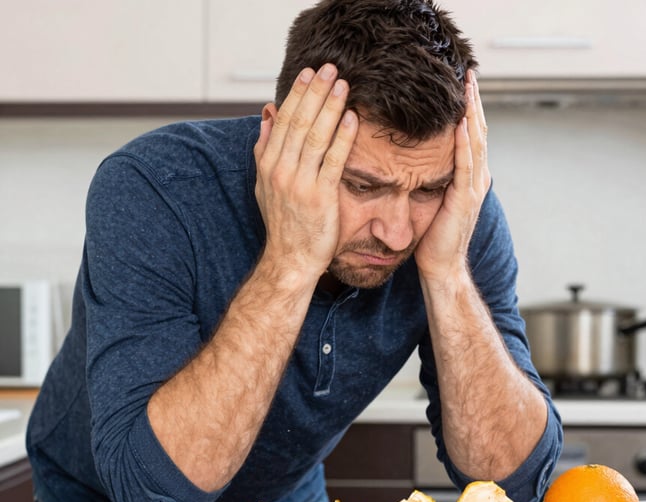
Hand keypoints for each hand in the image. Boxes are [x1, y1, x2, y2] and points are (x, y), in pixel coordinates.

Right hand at [254, 63, 358, 281]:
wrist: (290, 260)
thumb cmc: (284, 224)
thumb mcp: (265, 185)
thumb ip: (265, 150)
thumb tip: (266, 116)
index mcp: (267, 164)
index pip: (282, 120)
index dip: (297, 94)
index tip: (309, 73)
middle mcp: (280, 170)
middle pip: (298, 122)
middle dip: (315, 92)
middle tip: (330, 68)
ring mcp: (299, 183)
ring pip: (315, 136)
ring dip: (330, 107)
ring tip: (343, 85)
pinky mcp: (320, 197)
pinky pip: (333, 161)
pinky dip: (342, 138)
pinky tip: (352, 119)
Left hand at [415, 69, 490, 282]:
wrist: (441, 267)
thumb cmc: (434, 238)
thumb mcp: (433, 200)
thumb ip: (434, 178)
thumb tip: (419, 159)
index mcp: (469, 177)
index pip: (470, 135)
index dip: (468, 108)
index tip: (462, 83)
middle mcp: (476, 179)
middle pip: (477, 131)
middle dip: (473, 101)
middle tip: (468, 72)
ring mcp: (473, 188)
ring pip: (475, 142)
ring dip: (471, 113)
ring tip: (468, 87)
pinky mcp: (463, 199)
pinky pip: (465, 165)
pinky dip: (463, 143)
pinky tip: (459, 123)